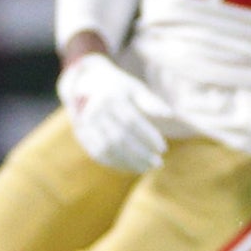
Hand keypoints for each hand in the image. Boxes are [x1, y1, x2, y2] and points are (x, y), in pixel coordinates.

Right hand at [57, 51, 171, 173]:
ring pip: (108, 149)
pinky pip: (99, 154)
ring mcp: (85, 125)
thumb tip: (169, 115)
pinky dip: (117, 163)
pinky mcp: (82, 136)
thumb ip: (150, 101)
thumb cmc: (119, 88)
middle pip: (119, 138)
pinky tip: (132, 166)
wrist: (85, 84)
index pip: (131, 121)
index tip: (163, 148)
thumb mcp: (134, 88)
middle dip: (140, 153)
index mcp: (110, 97)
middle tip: (158, 163)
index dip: (148, 137)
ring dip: (129, 162)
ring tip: (147, 167)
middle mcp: (95, 111)